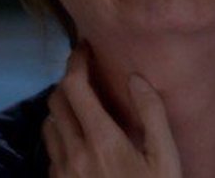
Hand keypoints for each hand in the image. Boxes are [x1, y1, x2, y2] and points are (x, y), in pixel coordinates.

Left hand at [42, 45, 181, 176]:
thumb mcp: (165, 157)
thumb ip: (152, 115)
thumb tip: (136, 78)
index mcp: (102, 140)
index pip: (74, 86)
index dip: (76, 61)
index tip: (84, 48)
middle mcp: (75, 152)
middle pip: (56, 101)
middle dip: (69, 81)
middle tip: (86, 75)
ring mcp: (62, 171)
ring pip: (49, 125)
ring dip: (62, 110)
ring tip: (82, 107)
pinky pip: (51, 151)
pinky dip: (61, 136)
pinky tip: (80, 140)